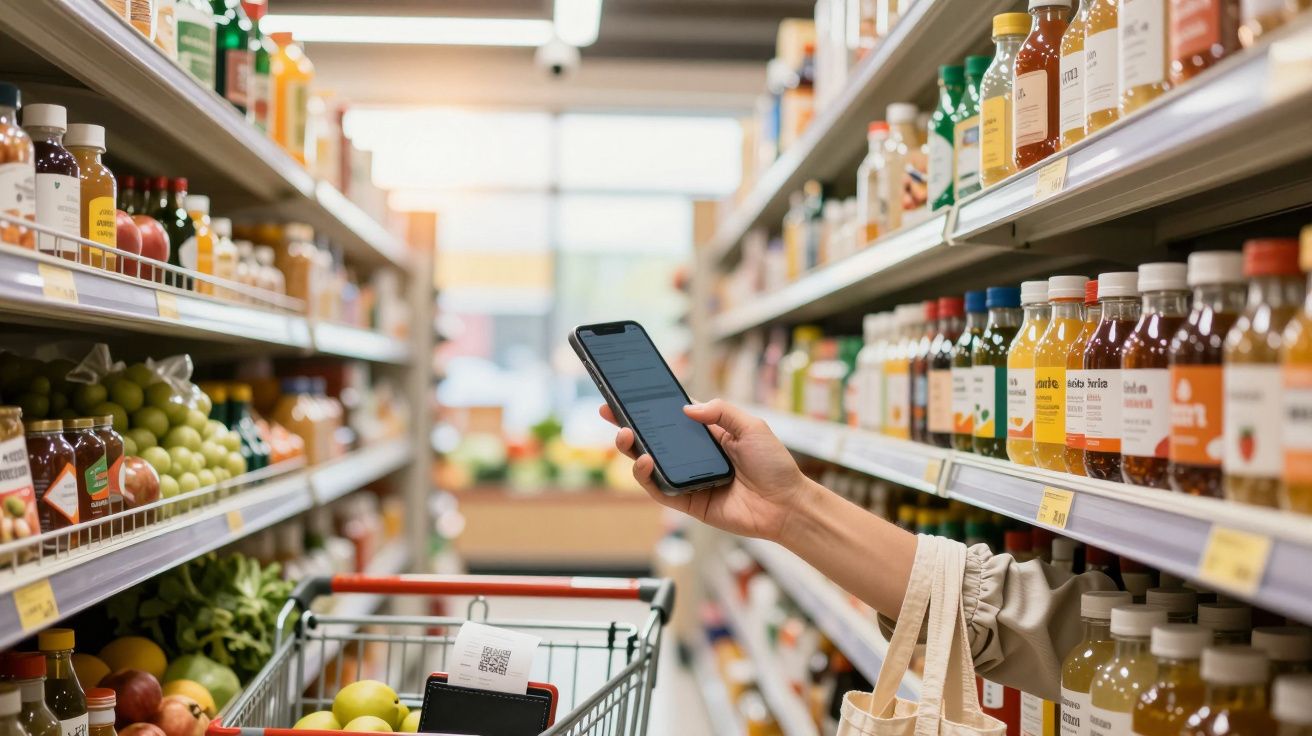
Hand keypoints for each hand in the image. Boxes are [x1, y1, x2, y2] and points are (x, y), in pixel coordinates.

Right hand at [601, 399, 815, 541]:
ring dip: (632, 449)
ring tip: (625, 436)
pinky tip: (645, 461)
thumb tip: (686, 408)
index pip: (672, 416)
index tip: (627, 393)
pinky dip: (646, 476)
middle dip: (629, 424)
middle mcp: (694, 455)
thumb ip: (720, 411)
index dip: (650, 406)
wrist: (786, 505)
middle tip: (610, 412)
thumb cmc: (774, 465)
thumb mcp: (752, 427)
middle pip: (653, 438)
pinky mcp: (686, 502)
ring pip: (650, 463)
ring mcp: (688, 478)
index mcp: (708, 434)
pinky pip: (658, 489)